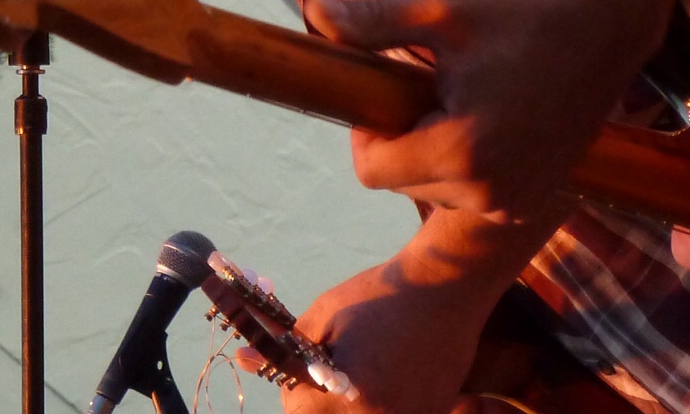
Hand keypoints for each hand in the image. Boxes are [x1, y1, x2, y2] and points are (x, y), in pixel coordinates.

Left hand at [262, 252, 494, 413]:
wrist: (445, 288)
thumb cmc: (379, 295)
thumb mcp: (324, 314)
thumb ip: (284, 346)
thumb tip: (244, 360)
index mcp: (348, 394)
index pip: (296, 410)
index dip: (291, 387)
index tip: (299, 365)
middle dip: (315, 399)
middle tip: (326, 365)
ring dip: (344, 402)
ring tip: (358, 366)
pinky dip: (376, 402)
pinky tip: (384, 373)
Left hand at [307, 0, 658, 218]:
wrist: (599, 33)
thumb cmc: (517, 17)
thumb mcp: (440, 11)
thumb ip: (373, 23)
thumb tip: (312, 12)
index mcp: (464, 152)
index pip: (372, 171)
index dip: (365, 133)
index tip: (385, 93)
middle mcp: (492, 193)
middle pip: (400, 182)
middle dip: (401, 138)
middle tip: (430, 88)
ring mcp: (517, 205)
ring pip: (434, 191)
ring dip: (433, 152)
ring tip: (465, 102)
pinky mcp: (533, 204)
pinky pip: (471, 195)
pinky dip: (465, 165)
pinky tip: (489, 121)